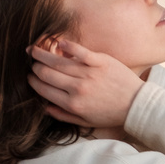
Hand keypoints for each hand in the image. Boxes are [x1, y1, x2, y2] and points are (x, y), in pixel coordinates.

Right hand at [27, 38, 143, 127]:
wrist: (136, 105)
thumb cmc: (110, 114)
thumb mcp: (85, 121)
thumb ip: (63, 115)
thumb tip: (44, 107)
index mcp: (72, 103)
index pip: (44, 89)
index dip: (33, 81)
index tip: (29, 76)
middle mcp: (78, 88)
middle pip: (47, 73)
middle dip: (35, 67)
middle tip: (31, 62)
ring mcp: (89, 73)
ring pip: (59, 61)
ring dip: (43, 54)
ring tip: (34, 50)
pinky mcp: (101, 61)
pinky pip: (80, 51)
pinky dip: (68, 46)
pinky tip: (58, 42)